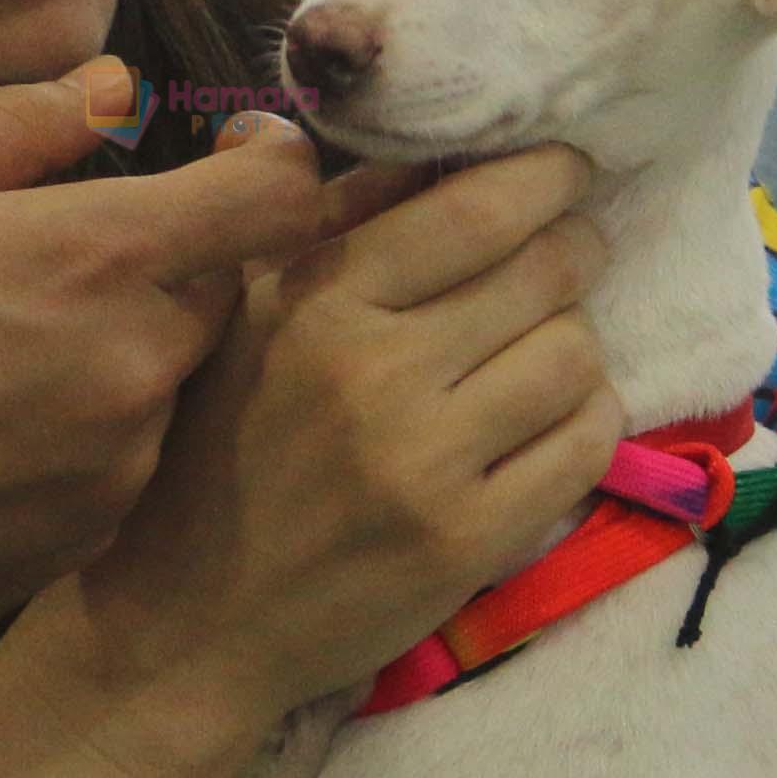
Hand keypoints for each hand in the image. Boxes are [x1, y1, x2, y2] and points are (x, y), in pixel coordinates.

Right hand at [0, 68, 330, 672]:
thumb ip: (14, 124)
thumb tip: (112, 89)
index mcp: (93, 259)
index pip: (269, 197)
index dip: (275, 159)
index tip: (240, 148)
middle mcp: (133, 367)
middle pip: (219, 290)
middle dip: (165, 262)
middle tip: (57, 261)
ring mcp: (121, 466)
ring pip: (166, 380)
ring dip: (116, 353)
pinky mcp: (91, 539)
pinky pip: (124, 463)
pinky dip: (82, 436)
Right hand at [64, 147, 620, 718]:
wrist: (188, 625)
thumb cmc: (214, 457)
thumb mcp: (242, 321)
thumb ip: (324, 228)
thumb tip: (413, 151)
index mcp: (320, 303)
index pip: (473, 211)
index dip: (542, 178)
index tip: (565, 168)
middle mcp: (379, 375)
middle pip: (544, 274)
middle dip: (576, 247)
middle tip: (574, 247)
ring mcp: (430, 465)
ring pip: (575, 356)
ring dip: (576, 339)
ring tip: (546, 343)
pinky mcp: (468, 543)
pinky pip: (585, 447)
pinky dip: (588, 419)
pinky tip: (554, 417)